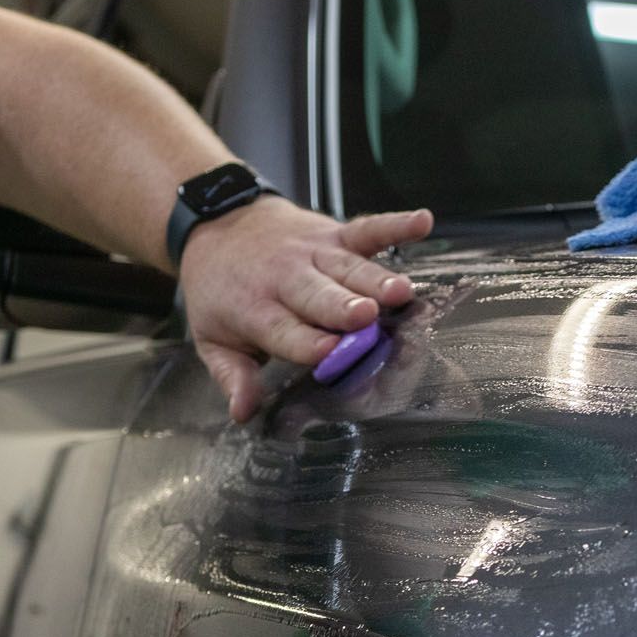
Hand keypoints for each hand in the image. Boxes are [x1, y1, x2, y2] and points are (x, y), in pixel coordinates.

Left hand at [178, 198, 433, 421]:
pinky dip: (396, 224)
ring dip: (375, 279)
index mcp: (256, 310)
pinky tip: (423, 223)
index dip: (307, 342)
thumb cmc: (221, 291)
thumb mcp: (213, 339)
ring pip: (349, 268)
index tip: (329, 353)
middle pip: (320, 296)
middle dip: (342, 307)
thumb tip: (244, 413)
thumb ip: (233, 377)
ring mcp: (315, 253)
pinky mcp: (334, 232)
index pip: (284, 331)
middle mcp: (287, 279)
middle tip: (365, 318)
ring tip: (400, 292)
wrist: (217, 225)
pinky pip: (368, 229)